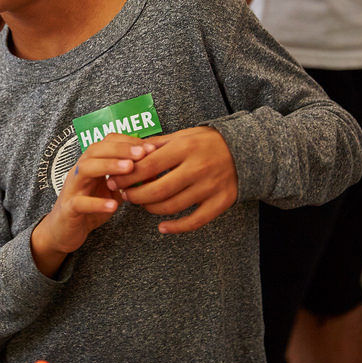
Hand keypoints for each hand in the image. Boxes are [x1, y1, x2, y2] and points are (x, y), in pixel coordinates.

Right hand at [31, 133, 144, 275]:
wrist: (62, 231)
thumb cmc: (88, 207)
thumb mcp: (110, 191)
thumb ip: (126, 180)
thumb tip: (153, 171)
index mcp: (90, 164)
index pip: (105, 142)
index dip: (127, 141)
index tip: (149, 146)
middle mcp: (79, 172)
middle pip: (95, 150)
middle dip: (121, 149)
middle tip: (143, 153)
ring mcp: (72, 189)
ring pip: (86, 169)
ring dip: (109, 166)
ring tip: (129, 168)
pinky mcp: (69, 209)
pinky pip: (80, 203)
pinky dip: (97, 203)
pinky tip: (114, 205)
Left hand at [106, 127, 237, 233]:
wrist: (245, 150)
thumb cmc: (207, 142)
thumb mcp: (182, 135)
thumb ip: (156, 144)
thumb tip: (128, 153)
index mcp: (185, 148)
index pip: (148, 166)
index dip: (128, 176)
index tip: (116, 180)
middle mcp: (197, 167)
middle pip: (157, 189)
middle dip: (135, 196)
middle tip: (126, 196)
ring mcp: (210, 187)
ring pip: (172, 206)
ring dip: (151, 209)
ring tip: (142, 204)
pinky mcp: (221, 202)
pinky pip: (194, 221)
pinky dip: (176, 227)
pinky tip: (162, 226)